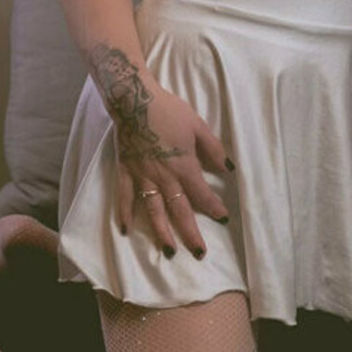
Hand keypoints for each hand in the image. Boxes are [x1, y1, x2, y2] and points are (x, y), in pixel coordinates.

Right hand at [112, 83, 232, 257]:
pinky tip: (125, 230)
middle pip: (179, 210)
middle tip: (199, 253)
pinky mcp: (125, 171)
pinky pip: (124, 196)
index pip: (201, 193)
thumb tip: (228, 168)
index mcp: (183, 165)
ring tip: (169, 251)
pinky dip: (124, 213)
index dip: (213, 207)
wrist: (135, 99)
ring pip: (153, 210)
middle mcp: (163, 176)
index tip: (222, 218)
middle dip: (190, 233)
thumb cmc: (170, 110)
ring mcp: (142, 176)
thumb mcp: (198, 126)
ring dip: (161, 232)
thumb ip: (213, 149)